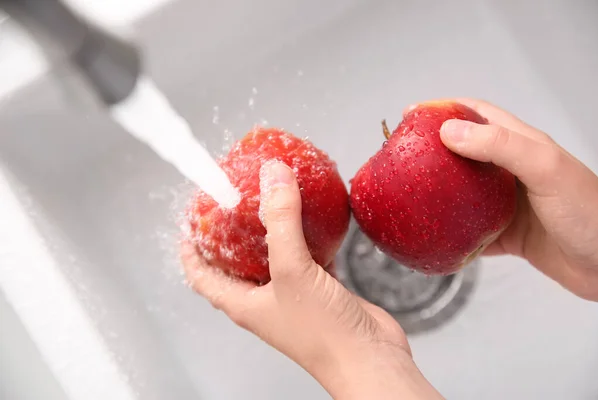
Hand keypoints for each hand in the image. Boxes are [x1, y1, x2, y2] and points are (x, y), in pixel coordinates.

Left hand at [181, 162, 442, 399]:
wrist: (369, 359)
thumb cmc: (323, 333)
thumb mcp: (292, 270)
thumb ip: (281, 221)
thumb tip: (272, 175)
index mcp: (243, 303)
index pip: (202, 275)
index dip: (191, 249)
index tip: (188, 221)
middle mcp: (264, 299)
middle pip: (237, 263)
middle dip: (232, 233)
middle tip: (232, 202)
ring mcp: (294, 295)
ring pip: (276, 256)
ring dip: (273, 231)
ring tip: (271, 201)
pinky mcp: (321, 290)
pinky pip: (309, 256)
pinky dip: (310, 236)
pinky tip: (317, 218)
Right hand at [413, 98, 597, 300]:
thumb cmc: (590, 212)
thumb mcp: (546, 169)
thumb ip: (500, 146)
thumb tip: (450, 131)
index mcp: (522, 146)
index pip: (477, 115)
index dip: (444, 109)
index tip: (412, 114)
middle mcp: (511, 172)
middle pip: (463, 154)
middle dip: (432, 151)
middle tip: (401, 156)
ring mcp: (509, 204)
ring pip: (462, 193)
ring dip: (437, 193)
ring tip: (408, 195)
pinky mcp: (507, 235)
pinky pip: (470, 232)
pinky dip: (451, 234)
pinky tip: (434, 237)